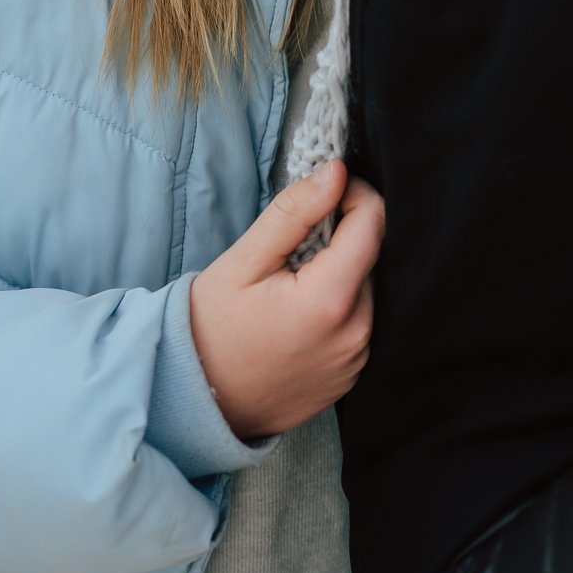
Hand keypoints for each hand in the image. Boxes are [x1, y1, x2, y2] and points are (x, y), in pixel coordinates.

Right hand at [188, 160, 384, 439]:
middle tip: (296, 243)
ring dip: (342, 271)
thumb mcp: (245, 259)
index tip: (322, 193)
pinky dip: (340, 305)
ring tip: (293, 280)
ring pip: (368, 288)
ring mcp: (358, 360)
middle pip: (372, 256)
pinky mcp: (353, 375)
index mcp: (330, 301)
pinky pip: (361, 321)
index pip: (373, 222)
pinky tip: (300, 312)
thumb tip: (336, 172)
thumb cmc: (213, 327)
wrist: (199, 400)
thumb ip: (295, 211)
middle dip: (343, 235)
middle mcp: (356, 334)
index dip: (352, 194)